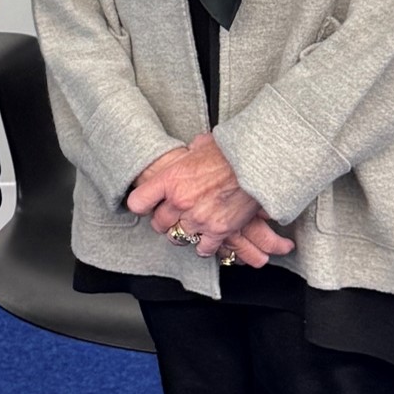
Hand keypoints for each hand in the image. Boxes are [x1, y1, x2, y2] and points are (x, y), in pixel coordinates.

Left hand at [128, 133, 293, 260]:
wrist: (255, 164)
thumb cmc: (229, 151)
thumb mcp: (200, 145)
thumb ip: (188, 155)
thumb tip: (189, 153)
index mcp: (170, 179)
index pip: (138, 202)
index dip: (142, 205)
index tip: (146, 205)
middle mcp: (180, 202)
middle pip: (158, 223)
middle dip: (164, 221)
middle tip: (171, 217)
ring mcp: (198, 218)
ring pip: (178, 237)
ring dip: (182, 234)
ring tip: (188, 227)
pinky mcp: (218, 231)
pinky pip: (203, 248)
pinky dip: (204, 246)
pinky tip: (206, 239)